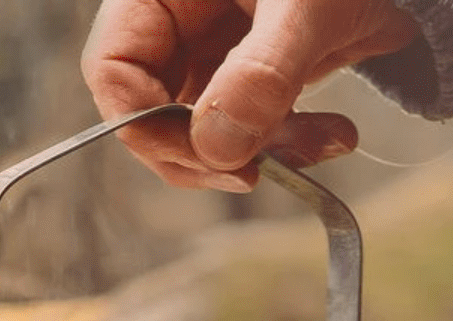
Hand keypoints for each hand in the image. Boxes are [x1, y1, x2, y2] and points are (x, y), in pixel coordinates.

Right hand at [81, 0, 417, 189]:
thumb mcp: (306, 5)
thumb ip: (260, 75)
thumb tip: (216, 151)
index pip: (113, 69)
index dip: (147, 126)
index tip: (208, 159)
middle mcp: (180, 20)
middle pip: (156, 113)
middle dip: (215, 153)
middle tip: (261, 172)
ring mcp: (216, 51)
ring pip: (209, 133)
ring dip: (266, 154)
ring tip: (328, 140)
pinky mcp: (254, 77)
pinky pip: (253, 131)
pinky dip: (293, 144)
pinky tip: (338, 135)